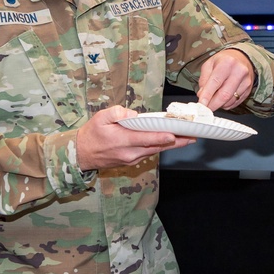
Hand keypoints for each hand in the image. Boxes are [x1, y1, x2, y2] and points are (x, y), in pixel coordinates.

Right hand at [76, 105, 194, 170]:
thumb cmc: (91, 135)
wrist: (81, 154)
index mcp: (122, 141)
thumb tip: (132, 114)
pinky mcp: (132, 161)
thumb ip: (116, 112)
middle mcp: (129, 153)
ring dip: (171, 146)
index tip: (175, 135)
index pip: (146, 139)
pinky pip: (149, 153)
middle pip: (156, 147)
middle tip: (192, 137)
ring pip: (155, 151)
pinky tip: (170, 142)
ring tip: (187, 139)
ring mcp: (131, 159)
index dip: (162, 137)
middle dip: (175, 142)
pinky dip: (160, 147)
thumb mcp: (100, 118)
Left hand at [197, 49, 254, 110]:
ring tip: (214, 99)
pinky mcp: (248, 90)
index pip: (215, 82)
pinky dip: (226, 104)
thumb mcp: (209, 64)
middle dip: (213, 104)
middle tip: (205, 108)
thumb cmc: (224, 61)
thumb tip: (202, 95)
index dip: (207, 95)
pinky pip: (235, 102)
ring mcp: (246, 81)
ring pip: (230, 101)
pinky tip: (223, 99)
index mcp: (227, 62)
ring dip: (219, 104)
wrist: (242, 58)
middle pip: (224, 95)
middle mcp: (239, 71)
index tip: (201, 104)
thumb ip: (204, 79)